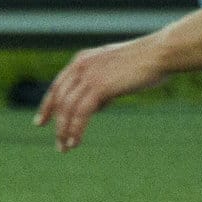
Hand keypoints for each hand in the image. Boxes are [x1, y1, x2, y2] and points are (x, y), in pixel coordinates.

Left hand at [36, 37, 168, 151]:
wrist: (160, 53)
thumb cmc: (146, 62)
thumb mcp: (117, 71)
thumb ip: (103, 85)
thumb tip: (97, 104)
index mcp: (83, 60)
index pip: (58, 86)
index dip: (48, 105)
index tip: (41, 122)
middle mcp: (81, 66)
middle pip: (59, 99)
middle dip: (55, 123)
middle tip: (57, 143)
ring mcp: (89, 76)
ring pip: (67, 109)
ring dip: (64, 131)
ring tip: (65, 148)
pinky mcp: (99, 87)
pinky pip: (80, 113)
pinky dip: (76, 130)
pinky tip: (75, 143)